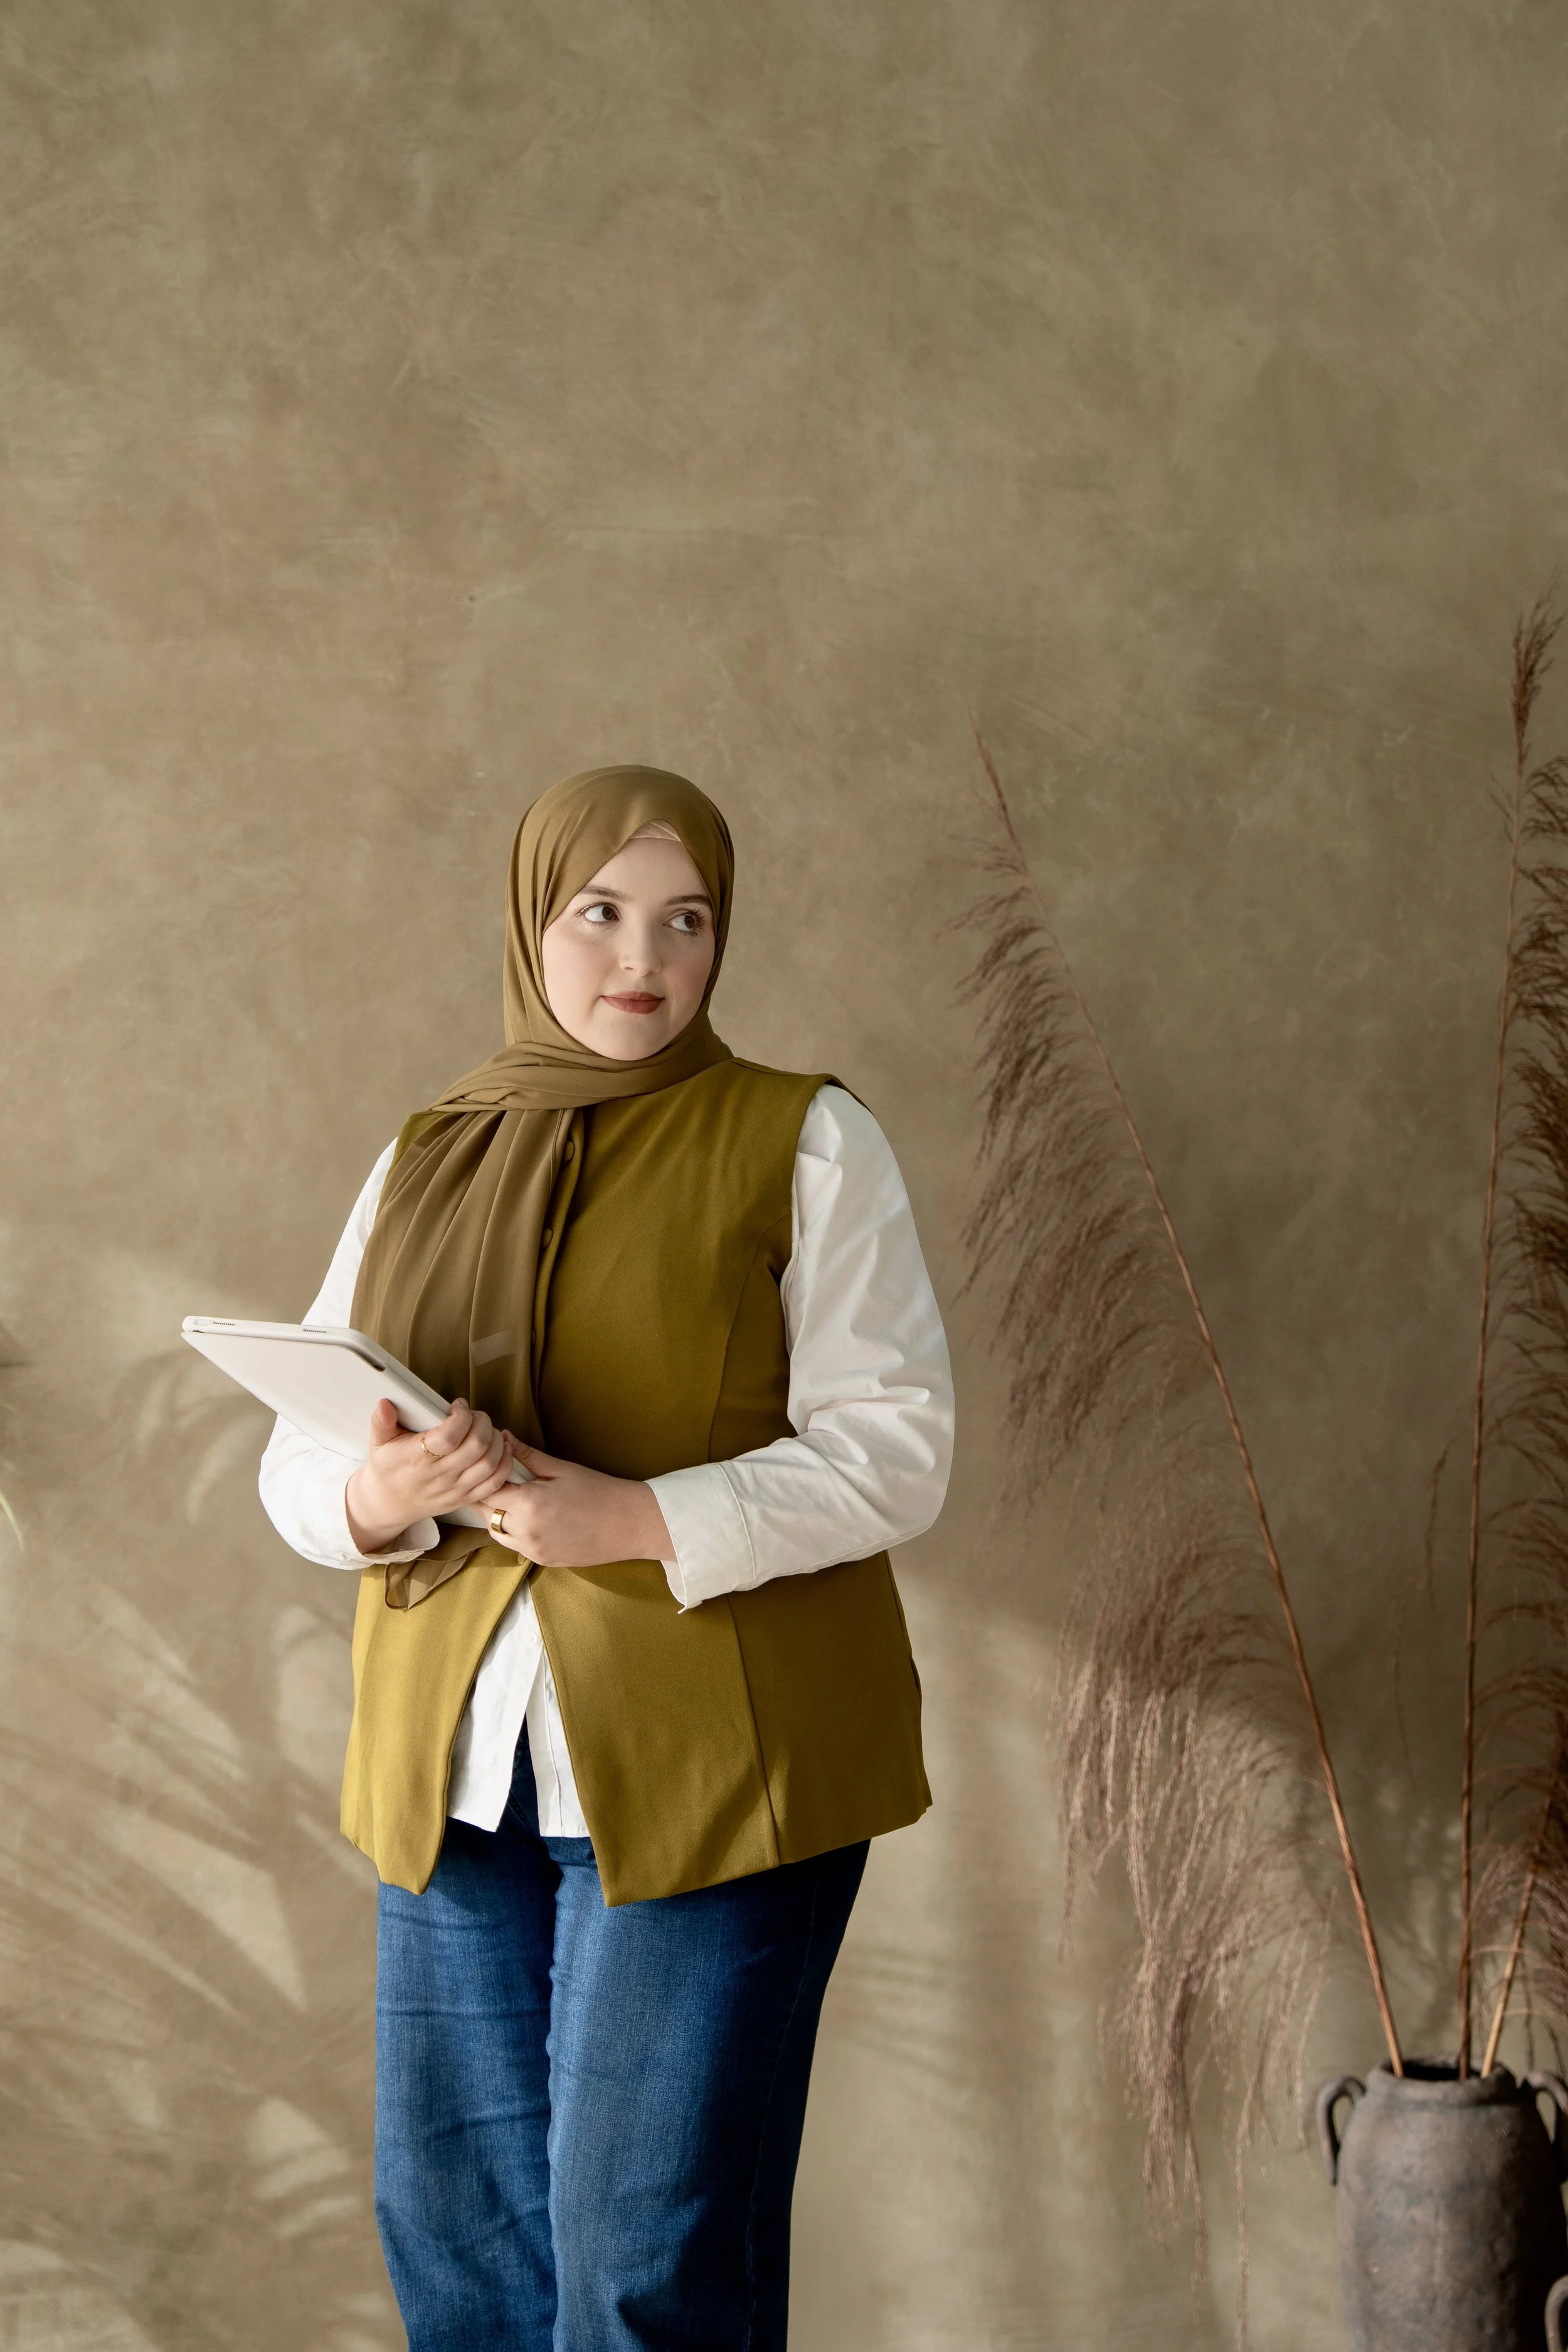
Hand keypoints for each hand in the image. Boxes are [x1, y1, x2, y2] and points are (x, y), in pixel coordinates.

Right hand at [345, 1398, 517, 1556]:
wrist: (390, 1504)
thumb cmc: (388, 1469)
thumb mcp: (379, 1443)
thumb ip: (381, 1421)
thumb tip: (385, 1404)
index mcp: (418, 1459)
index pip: (449, 1436)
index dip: (461, 1416)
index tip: (458, 1405)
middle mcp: (440, 1475)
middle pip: (477, 1446)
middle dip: (482, 1422)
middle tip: (474, 1415)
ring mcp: (456, 1489)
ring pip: (490, 1463)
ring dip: (496, 1440)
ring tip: (486, 1429)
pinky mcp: (466, 1498)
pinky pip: (495, 1483)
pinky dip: (505, 1463)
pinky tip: (502, 1448)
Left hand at [483, 1441, 672, 1568]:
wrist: (628, 1524)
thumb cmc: (598, 1491)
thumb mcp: (562, 1469)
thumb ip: (528, 1456)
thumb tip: (505, 1438)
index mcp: (528, 1504)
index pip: (486, 1491)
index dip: (485, 1476)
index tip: (490, 1465)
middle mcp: (525, 1531)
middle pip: (485, 1513)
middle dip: (486, 1496)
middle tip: (497, 1479)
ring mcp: (532, 1550)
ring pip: (496, 1532)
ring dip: (496, 1515)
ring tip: (510, 1498)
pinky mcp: (541, 1560)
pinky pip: (514, 1545)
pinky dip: (513, 1531)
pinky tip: (527, 1516)